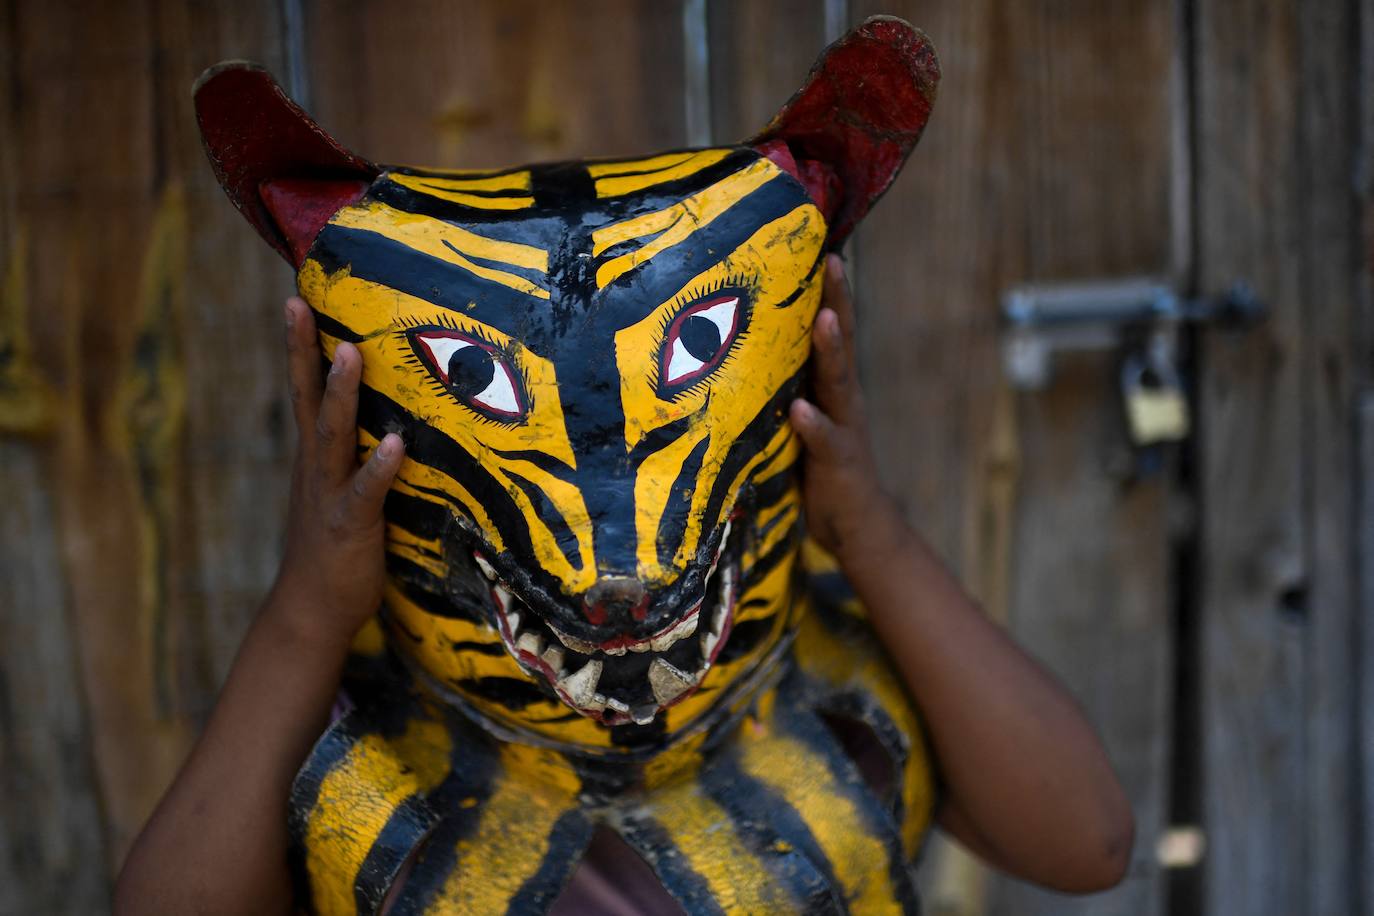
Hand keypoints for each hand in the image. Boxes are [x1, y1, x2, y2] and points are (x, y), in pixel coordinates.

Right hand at [270, 297, 403, 647]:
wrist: (310, 614)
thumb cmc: (336, 554)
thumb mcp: (344, 497)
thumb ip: (358, 461)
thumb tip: (389, 425)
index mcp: (315, 460)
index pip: (303, 393)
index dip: (300, 348)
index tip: (297, 299)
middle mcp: (315, 469)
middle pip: (307, 400)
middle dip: (306, 352)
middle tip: (303, 305)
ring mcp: (328, 495)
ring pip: (331, 436)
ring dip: (340, 395)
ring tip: (348, 354)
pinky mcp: (348, 526)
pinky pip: (365, 492)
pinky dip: (378, 467)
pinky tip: (393, 444)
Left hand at [789, 255, 904, 561]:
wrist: (853, 526)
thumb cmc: (817, 468)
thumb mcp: (798, 420)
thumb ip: (782, 388)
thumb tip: (739, 352)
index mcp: (830, 386)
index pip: (829, 330)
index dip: (826, 290)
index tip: (817, 246)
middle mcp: (843, 399)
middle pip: (839, 342)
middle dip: (836, 300)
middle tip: (831, 260)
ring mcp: (843, 428)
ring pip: (838, 382)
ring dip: (831, 350)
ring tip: (824, 319)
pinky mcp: (838, 463)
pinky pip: (824, 440)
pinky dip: (813, 424)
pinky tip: (801, 410)